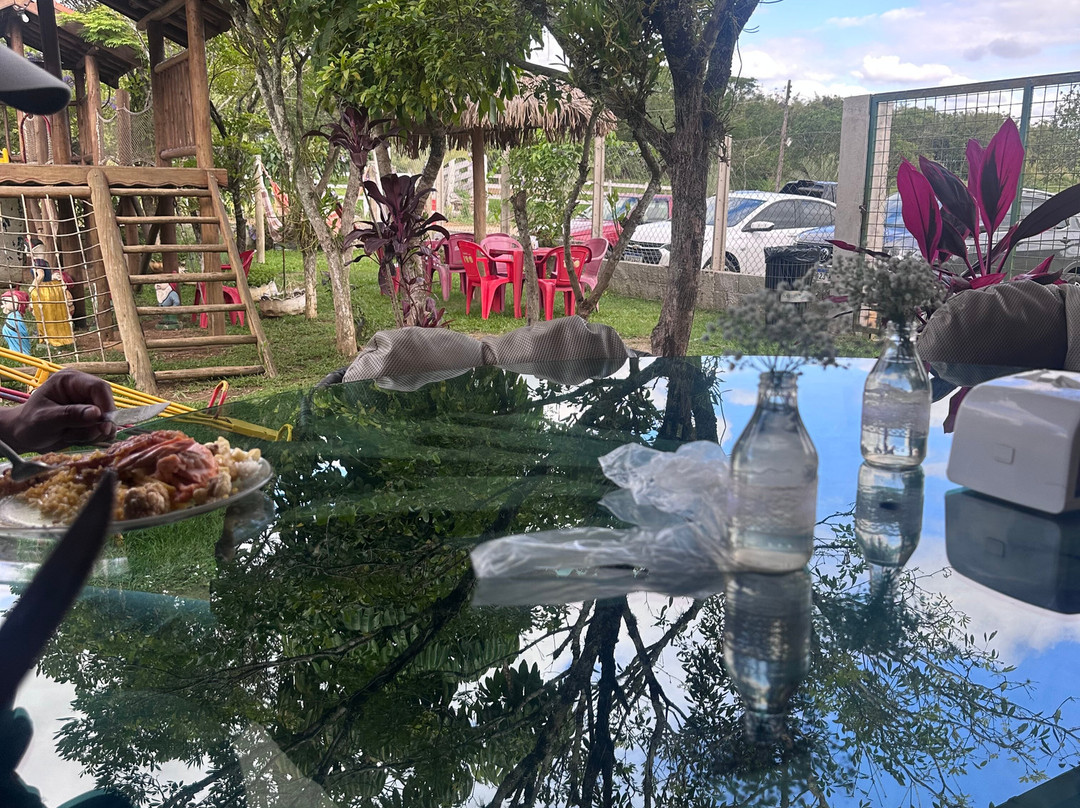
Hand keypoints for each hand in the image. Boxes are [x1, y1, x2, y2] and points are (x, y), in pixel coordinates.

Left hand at [0, 371, 115, 452]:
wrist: (24, 435)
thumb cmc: (29, 423)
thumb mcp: (45, 419)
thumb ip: (70, 415)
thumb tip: (97, 413)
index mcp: (69, 380)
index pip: (98, 387)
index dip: (106, 405)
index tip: (104, 427)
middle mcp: (82, 389)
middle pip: (107, 404)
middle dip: (99, 423)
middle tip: (87, 436)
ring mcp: (88, 403)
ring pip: (108, 419)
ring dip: (94, 433)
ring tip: (71, 436)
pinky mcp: (92, 417)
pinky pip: (105, 428)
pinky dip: (95, 437)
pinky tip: (76, 438)